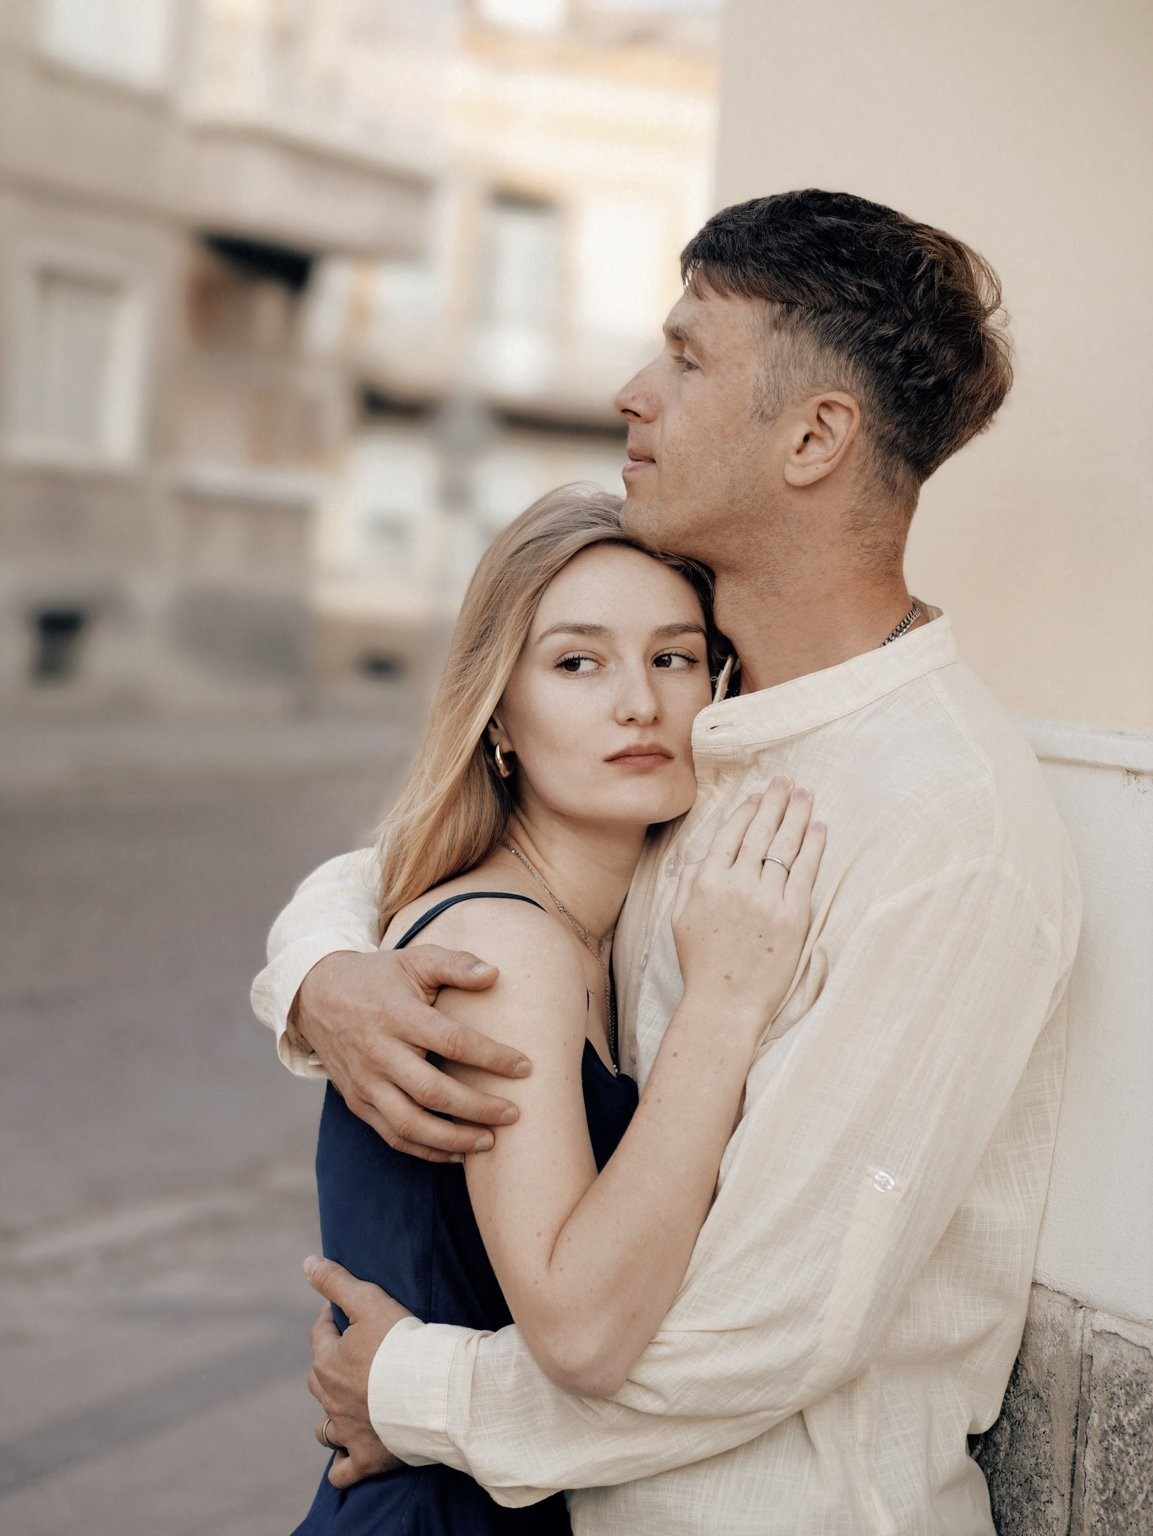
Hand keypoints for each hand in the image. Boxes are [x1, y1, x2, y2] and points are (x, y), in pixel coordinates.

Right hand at [294, 946, 531, 1161]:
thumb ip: (455, 964)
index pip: (452, 1041)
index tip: (525, 1068)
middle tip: (514, 1114)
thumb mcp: (414, 960)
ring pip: (410, 1124)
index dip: (491, 1057)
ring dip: (452, 1139)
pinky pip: (392, 1135)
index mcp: (398, 1016)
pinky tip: (456, 1153)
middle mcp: (379, 1053)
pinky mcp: (357, 1102)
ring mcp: (365, 1082)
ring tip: (489, 1142)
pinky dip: (425, 1150)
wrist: (316, 996)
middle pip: (432, 1091)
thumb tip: (494, 974)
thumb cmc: (378, 978)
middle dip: (477, 1108)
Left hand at [305, 1255, 412, 1488]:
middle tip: (349, 1355)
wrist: (431, 1390)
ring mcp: (348, 1430)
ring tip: (343, 1409)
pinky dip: (342, 1465)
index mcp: (328, 1361)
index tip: (341, 1312)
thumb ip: (336, 1282)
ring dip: (329, 1418)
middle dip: (327, 1366)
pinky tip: (345, 1460)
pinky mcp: (367, 1457)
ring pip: (324, 1428)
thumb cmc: (402, 1342)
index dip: (329, 1320)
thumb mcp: (369, 1301)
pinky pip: (343, 1470)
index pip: (320, 1334)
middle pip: (317, 1380)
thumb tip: (306, 1262)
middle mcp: (331, 1398)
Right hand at [672, 777, 824, 1035]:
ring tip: (806, 794)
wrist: (725, 1003)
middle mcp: (736, 883)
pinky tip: (819, 828)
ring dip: (797, 815)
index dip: (748, 809)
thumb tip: (701, 856)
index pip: (732, 832)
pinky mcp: (793, 916)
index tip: (759, 794)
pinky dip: (814, 846)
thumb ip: (687, 881)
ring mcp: (767, 899)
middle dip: (775, 801)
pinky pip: (806, 872)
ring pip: (785, 845)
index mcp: (706, 880)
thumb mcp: (679, 918)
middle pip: (761, 831)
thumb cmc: (701, 964)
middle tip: (786, 780)